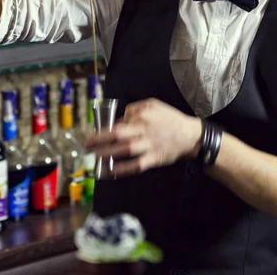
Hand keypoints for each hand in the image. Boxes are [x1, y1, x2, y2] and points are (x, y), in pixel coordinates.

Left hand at [84, 98, 202, 176]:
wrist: (189, 135)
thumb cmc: (170, 118)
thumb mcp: (154, 104)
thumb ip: (136, 108)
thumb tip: (121, 118)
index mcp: (143, 116)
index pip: (120, 122)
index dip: (105, 129)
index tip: (94, 134)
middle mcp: (144, 130)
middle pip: (118, 134)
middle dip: (100, 139)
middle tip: (86, 145)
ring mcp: (149, 146)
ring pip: (126, 150)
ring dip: (109, 153)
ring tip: (95, 155)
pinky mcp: (154, 159)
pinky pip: (137, 165)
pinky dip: (125, 169)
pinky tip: (113, 171)